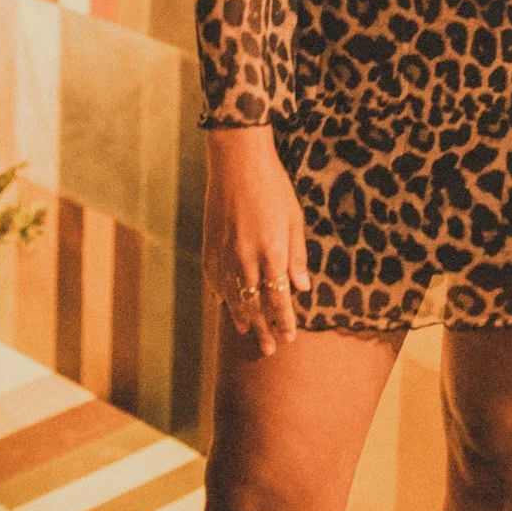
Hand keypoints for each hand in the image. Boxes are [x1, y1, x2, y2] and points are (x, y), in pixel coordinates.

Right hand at [202, 125, 311, 357]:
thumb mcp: (293, 219)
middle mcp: (245, 257)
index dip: (284, 321)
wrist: (238, 161)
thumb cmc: (273, 187)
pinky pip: (214, 278)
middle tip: (269, 349)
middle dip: (263, 328)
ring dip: (241, 317)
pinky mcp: (210, 244)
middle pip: (254, 304)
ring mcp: (224, 252)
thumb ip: (296, 256)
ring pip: (232, 296)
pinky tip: (223, 302)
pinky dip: (219, 293)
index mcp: (271, 252)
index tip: (289, 338)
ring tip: (247, 332)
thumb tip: (302, 288)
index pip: (278, 299)